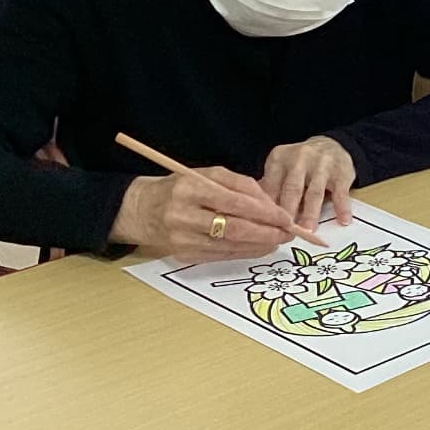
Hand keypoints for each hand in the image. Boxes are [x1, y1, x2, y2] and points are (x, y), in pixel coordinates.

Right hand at [110, 169, 296, 260]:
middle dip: (267, 232)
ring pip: (230, 245)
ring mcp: (182, 238)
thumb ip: (240, 185)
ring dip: (260, 245)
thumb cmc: (181, 188)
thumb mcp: (207, 174)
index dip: (265, 212)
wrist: (141, 210)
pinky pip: (221, 255)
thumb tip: (271, 205)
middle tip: (288, 232)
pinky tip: (259, 247)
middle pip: (235, 228)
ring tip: (278, 240)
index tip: (286, 217)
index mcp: (190, 188)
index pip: (235, 202)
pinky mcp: (183, 255)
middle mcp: (183, 215)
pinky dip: (244, 252)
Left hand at [260, 136, 356, 228]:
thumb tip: (257, 211)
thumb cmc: (301, 163)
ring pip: (314, 192)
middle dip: (288, 213)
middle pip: (292, 189)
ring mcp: (322, 165)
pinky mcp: (341, 172)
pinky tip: (343, 221)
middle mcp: (300, 159)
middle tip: (285, 233)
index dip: (269, 208)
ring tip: (308, 232)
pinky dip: (342, 208)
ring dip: (311, 213)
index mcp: (280, 159)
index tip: (267, 227)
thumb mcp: (282, 168)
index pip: (272, 186)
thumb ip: (271, 186)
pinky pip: (341, 192)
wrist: (332, 144)